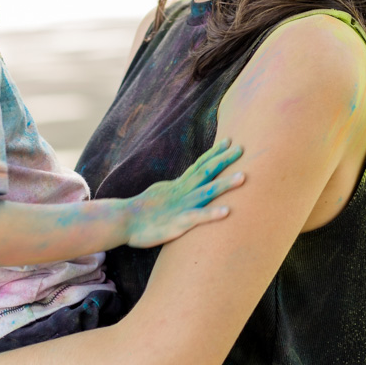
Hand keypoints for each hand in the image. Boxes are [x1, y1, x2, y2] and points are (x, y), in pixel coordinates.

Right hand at [126, 139, 244, 247]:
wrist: (122, 221)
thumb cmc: (140, 210)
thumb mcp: (160, 193)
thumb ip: (174, 189)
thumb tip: (181, 183)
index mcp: (178, 185)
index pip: (200, 165)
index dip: (215, 153)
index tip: (229, 141)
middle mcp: (182, 192)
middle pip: (207, 172)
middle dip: (224, 160)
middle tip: (242, 148)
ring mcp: (181, 206)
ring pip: (207, 192)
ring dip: (225, 184)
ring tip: (243, 177)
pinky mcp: (178, 223)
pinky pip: (198, 218)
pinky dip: (212, 214)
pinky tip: (227, 212)